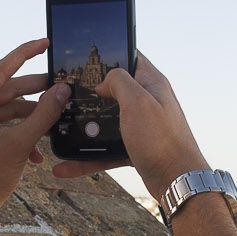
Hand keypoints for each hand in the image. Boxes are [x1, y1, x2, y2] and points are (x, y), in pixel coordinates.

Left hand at [0, 37, 68, 207]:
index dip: (25, 54)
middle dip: (35, 92)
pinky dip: (19, 131)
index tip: (45, 42)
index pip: (0, 70)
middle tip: (62, 84)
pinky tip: (38, 151)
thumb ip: (44, 114)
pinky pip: (1, 122)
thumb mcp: (19, 143)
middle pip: (5, 89)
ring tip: (57, 119)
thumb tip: (63, 90)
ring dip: (31, 117)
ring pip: (7, 107)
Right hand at [54, 53, 208, 202]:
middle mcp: (146, 101)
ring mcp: (140, 125)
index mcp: (150, 83)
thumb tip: (103, 82)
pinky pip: (106, 149)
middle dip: (89, 94)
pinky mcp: (135, 147)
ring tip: (59, 132)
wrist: (177, 181)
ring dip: (84, 128)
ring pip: (106, 122)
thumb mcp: (137, 101)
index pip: (129, 56)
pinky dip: (87, 157)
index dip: (109, 54)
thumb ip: (119, 81)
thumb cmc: (161, 140)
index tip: (84, 58)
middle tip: (64, 95)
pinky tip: (65, 166)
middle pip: (112, 91)